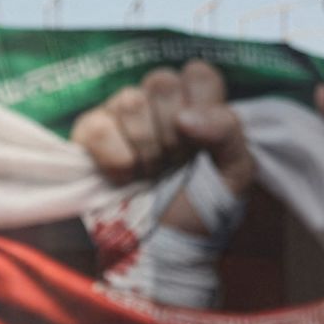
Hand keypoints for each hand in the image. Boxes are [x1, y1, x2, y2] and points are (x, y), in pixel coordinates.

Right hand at [71, 60, 254, 195]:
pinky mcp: (89, 133)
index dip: (202, 108)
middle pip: (161, 81)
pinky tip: (125, 177)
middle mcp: (157, 101)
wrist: (164, 249)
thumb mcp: (235, 175)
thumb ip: (227, 133)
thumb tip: (186, 116)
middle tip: (175, 164)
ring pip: (129, 101)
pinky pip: (98, 126)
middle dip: (173, 134)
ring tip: (151, 174)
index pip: (198, 73)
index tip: (201, 145)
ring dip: (147, 149)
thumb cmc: (201, 209)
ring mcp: (120, 114)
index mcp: (197, 104)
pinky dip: (117, 159)